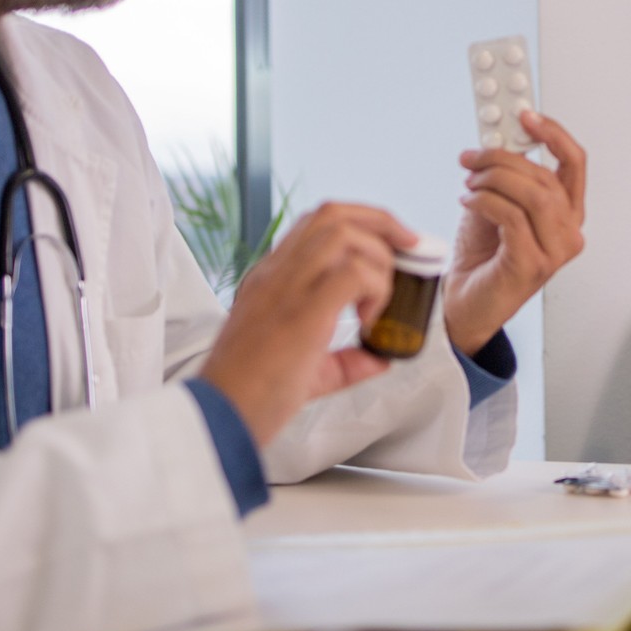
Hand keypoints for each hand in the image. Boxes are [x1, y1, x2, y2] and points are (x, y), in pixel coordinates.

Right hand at [199, 202, 414, 445]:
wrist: (222, 416)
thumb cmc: (252, 396)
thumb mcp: (306, 371)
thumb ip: (346, 361)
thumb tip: (380, 358)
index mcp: (271, 279)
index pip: (315, 224)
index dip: (360, 224)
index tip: (390, 245)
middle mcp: (276, 273)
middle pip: (333, 213)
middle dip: (381, 221)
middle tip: (408, 247)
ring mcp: (286, 287)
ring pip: (344, 233)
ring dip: (377, 257)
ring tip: (380, 296)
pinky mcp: (302, 311)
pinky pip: (353, 272)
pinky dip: (375, 288)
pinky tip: (370, 318)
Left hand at [442, 112, 587, 355]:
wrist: (464, 304)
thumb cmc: (482, 258)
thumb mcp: (496, 205)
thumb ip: (505, 178)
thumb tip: (496, 141)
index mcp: (566, 214)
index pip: (574, 164)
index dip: (553, 134)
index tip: (526, 115)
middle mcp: (568, 233)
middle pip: (546, 177)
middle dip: (504, 158)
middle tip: (472, 157)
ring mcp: (555, 252)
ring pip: (534, 195)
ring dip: (494, 180)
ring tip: (469, 183)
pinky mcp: (532, 265)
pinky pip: (511, 217)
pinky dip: (485, 202)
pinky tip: (468, 202)